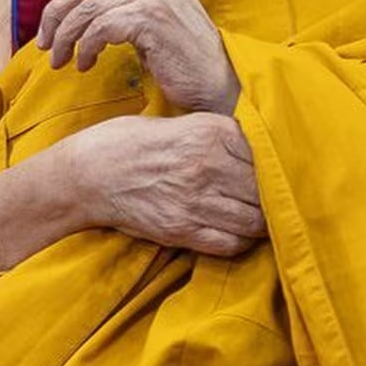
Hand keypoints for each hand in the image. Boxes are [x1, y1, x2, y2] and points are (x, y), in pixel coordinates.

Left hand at [37, 0, 240, 113]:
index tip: (50, 31)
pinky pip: (100, 27)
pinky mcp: (150, 16)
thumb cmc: (183, 57)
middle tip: (45, 46)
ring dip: (67, 37)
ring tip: (61, 61)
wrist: (219, 83)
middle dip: (57, 18)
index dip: (65, 3)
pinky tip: (86, 65)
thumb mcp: (149, 19)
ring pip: (88, 8)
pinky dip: (86, 47)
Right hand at [68, 113, 264, 256]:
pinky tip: (236, 232)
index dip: (277, 165)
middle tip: (278, 199)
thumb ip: (218, 135)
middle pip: (265, 188)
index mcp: (210, 131)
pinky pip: (231, 243)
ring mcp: (195, 200)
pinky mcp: (181, 229)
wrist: (86, 174)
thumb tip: (258, 150)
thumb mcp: (178, 122)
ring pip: (255, 220)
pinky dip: (240, 241)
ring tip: (260, 217)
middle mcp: (207, 164)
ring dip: (262, 222)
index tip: (279, 172)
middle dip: (274, 195)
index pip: (267, 153)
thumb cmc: (129, 142)